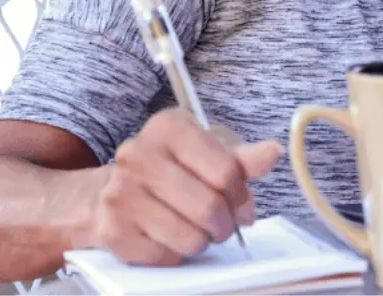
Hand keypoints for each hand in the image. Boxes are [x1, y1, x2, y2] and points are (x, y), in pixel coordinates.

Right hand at [91, 108, 282, 265]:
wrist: (111, 190)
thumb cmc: (171, 170)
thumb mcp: (207, 155)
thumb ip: (242, 159)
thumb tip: (273, 152)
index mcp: (169, 127)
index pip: (225, 171)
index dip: (240, 195)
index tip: (240, 203)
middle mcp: (138, 154)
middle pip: (208, 206)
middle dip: (224, 224)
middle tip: (222, 225)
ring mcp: (119, 192)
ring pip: (188, 236)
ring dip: (201, 241)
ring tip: (196, 230)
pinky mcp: (109, 229)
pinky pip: (163, 256)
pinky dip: (175, 254)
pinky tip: (169, 238)